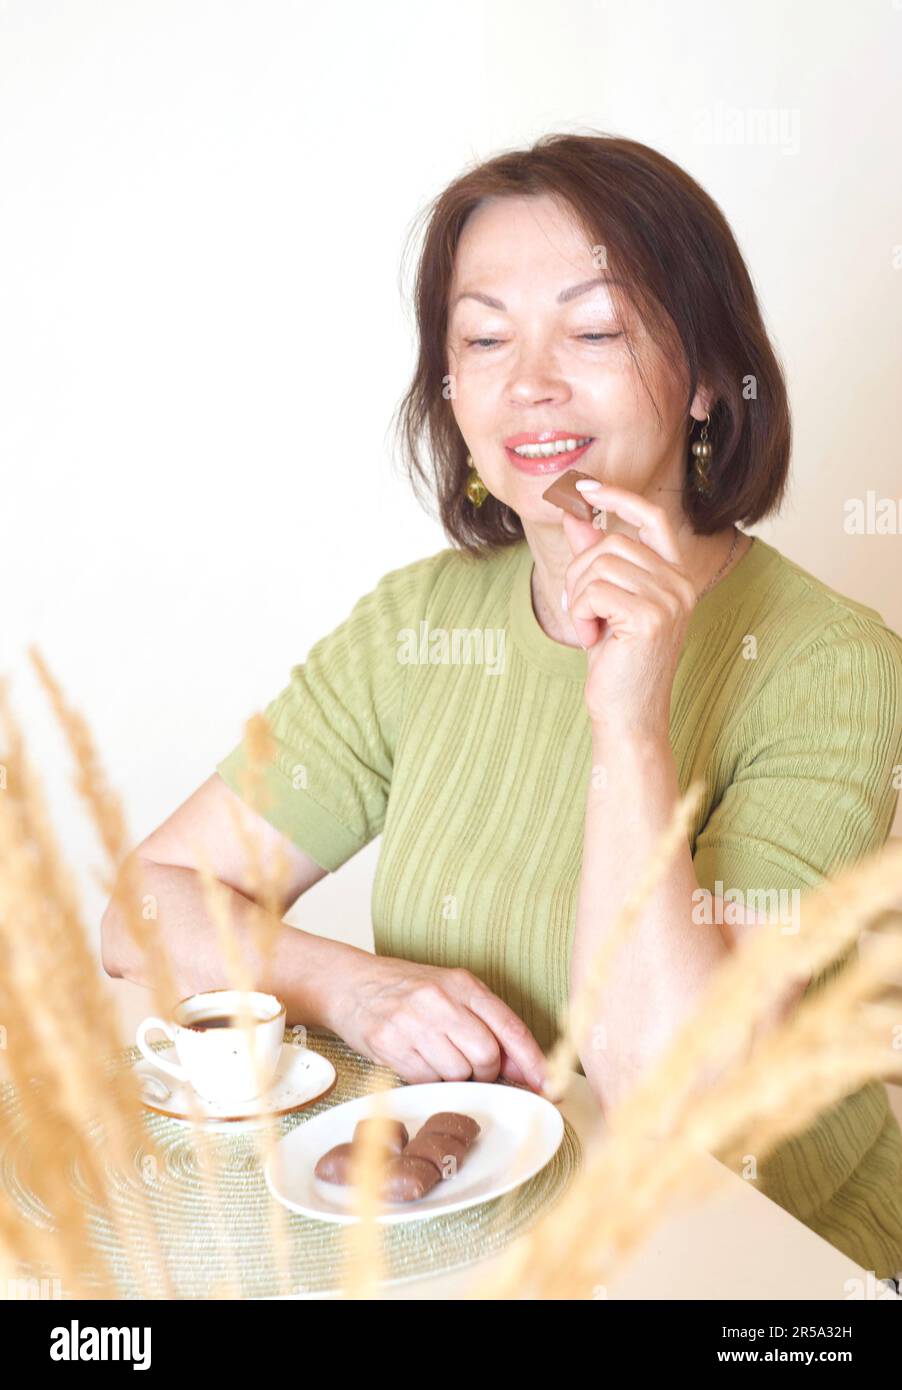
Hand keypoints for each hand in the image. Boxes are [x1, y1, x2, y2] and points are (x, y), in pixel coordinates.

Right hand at [325, 950, 547, 1092]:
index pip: (510, 1027)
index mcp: (463, 984)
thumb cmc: (407, 990)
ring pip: (458, 1072)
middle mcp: (440, 1000)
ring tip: (437, 1057)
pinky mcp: (390, 1044)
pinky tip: (418, 1060)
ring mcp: (414, 1022)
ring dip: (455, 1076)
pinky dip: (429, 1080)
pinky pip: (426, 1080)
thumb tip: (524, 1069)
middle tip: (470, 1066)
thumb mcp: (450, 993)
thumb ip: (487, 1024)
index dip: (533, 1062)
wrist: (351, 984)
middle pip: (487, 1055)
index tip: (548, 1087)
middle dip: (486, 1071)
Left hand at [558, 482, 696, 733]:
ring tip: (589, 627)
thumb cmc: (617, 664)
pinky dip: (580, 612)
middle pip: (612, 543)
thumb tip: (577, 517)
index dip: (618, 497)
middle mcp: (680, 584)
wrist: (627, 716)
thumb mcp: (603, 605)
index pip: (651, 518)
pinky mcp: (651, 617)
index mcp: (675, 577)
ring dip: (578, 595)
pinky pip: (595, 590)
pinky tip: (592, 638)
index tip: (584, 488)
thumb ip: (595, 560)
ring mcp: (670, 599)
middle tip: (579, 609)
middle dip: (580, 572)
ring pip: (600, 564)